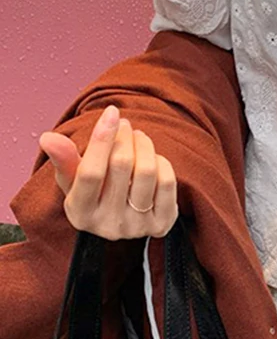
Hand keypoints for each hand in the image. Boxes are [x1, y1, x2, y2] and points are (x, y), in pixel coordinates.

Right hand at [39, 105, 178, 240]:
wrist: (126, 221)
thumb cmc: (96, 192)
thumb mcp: (74, 180)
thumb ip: (63, 159)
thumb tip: (47, 137)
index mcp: (80, 214)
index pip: (90, 172)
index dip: (102, 139)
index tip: (111, 111)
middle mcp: (108, 224)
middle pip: (122, 164)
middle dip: (125, 136)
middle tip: (124, 125)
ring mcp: (138, 226)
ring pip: (147, 170)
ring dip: (144, 144)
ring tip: (138, 136)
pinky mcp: (163, 223)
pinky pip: (167, 181)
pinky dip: (161, 161)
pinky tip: (153, 159)